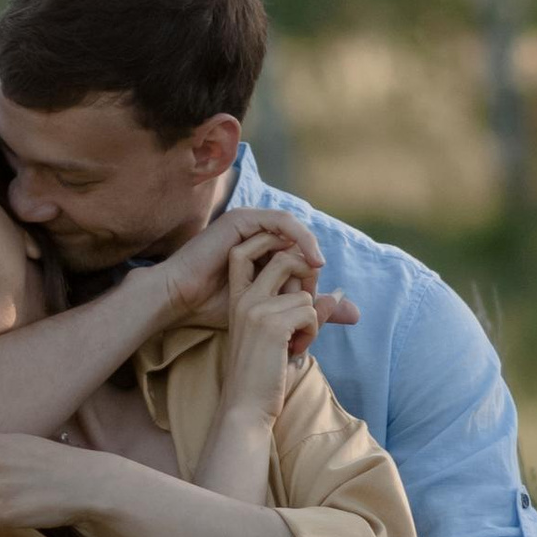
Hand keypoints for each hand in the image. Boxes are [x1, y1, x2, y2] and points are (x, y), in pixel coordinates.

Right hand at [153, 207, 354, 337]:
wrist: (180, 303)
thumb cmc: (215, 312)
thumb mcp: (274, 315)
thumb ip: (313, 312)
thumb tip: (356, 314)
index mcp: (259, 257)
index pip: (299, 260)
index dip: (312, 280)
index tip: (320, 308)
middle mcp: (255, 240)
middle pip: (300, 248)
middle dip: (312, 272)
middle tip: (316, 297)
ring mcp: (248, 228)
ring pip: (294, 234)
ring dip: (307, 256)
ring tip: (316, 277)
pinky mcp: (241, 221)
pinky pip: (281, 223)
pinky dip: (300, 237)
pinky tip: (311, 260)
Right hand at [219, 234, 320, 418]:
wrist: (245, 407)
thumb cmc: (263, 374)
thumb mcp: (284, 335)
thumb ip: (304, 310)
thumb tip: (338, 293)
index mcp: (239, 297)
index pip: (251, 252)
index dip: (283, 255)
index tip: (297, 287)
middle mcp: (245, 297)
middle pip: (286, 259)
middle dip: (307, 280)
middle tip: (304, 314)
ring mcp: (256, 308)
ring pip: (305, 293)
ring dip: (311, 320)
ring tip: (294, 344)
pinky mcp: (272, 324)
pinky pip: (311, 311)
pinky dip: (312, 332)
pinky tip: (295, 351)